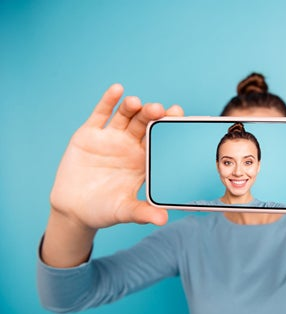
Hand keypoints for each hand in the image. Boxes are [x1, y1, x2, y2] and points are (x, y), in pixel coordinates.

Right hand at [50, 84, 183, 229]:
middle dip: (153, 115)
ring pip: (126, 117)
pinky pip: (101, 115)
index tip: (180, 117)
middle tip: (161, 109)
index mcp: (144, 160)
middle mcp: (130, 146)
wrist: (73, 210)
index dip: (169, 128)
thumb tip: (162, 220)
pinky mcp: (90, 134)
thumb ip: (142, 213)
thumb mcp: (124, 211)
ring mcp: (111, 138)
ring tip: (137, 103)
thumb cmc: (104, 210)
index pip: (161, 140)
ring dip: (132, 107)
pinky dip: (108, 101)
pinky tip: (117, 90)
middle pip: (145, 124)